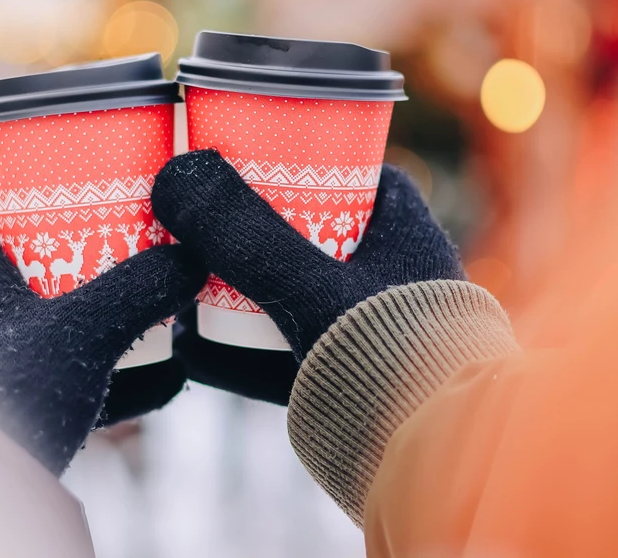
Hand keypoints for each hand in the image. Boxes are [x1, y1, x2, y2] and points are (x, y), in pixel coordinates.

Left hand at [0, 189, 205, 474]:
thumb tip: (190, 255)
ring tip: (121, 302)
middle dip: (50, 251)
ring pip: (20, 318)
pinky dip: (79, 361)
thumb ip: (140, 289)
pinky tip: (135, 375)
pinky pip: (36, 368)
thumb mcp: (87, 331)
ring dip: (67, 306)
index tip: (41, 189)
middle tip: (101, 242)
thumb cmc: (16, 397)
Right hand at [152, 150, 464, 400]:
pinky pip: (285, 342)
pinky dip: (243, 342)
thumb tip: (175, 174)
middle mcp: (387, 261)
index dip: (271, 160)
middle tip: (184, 233)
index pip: (329, 164)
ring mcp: (368, 315)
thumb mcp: (309, 287)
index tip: (219, 165)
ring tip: (178, 289)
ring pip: (286, 286)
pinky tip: (194, 349)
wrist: (442, 457)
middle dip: (235, 233)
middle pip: (295, 226)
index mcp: (398, 219)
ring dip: (232, 288)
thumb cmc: (393, 356)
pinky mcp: (350, 365)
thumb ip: (242, 233)